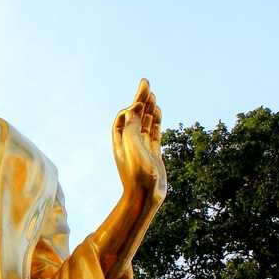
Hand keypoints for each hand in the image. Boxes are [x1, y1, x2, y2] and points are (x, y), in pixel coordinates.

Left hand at [112, 79, 166, 203]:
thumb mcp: (132, 147)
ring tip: (152, 94)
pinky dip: (155, 121)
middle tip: (145, 83)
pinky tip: (158, 111)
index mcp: (120, 141)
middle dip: (140, 100)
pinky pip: (154, 132)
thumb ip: (131, 127)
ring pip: (145, 123)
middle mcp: (129, 143)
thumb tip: (132, 109)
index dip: (131, 107)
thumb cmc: (136, 173)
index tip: (140, 102)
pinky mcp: (153, 153)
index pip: (123, 118)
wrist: (145, 196)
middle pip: (134, 117)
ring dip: (148, 108)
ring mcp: (142, 147)